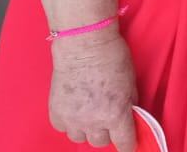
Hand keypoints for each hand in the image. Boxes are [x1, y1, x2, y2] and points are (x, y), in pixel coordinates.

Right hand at [48, 28, 137, 150]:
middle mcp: (93, 122)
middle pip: (100, 142)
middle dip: (107, 132)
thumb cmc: (112, 58)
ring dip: (87, 129)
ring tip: (89, 112)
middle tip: (108, 118)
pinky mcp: (55, 112)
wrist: (83, 45)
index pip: (124, 143)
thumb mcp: (131, 84)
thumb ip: (129, 106)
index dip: (128, 144)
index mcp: (115, 115)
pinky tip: (75, 108)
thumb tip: (129, 117)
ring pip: (80, 137)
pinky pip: (63, 127)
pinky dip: (69, 122)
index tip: (129, 144)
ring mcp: (72, 119)